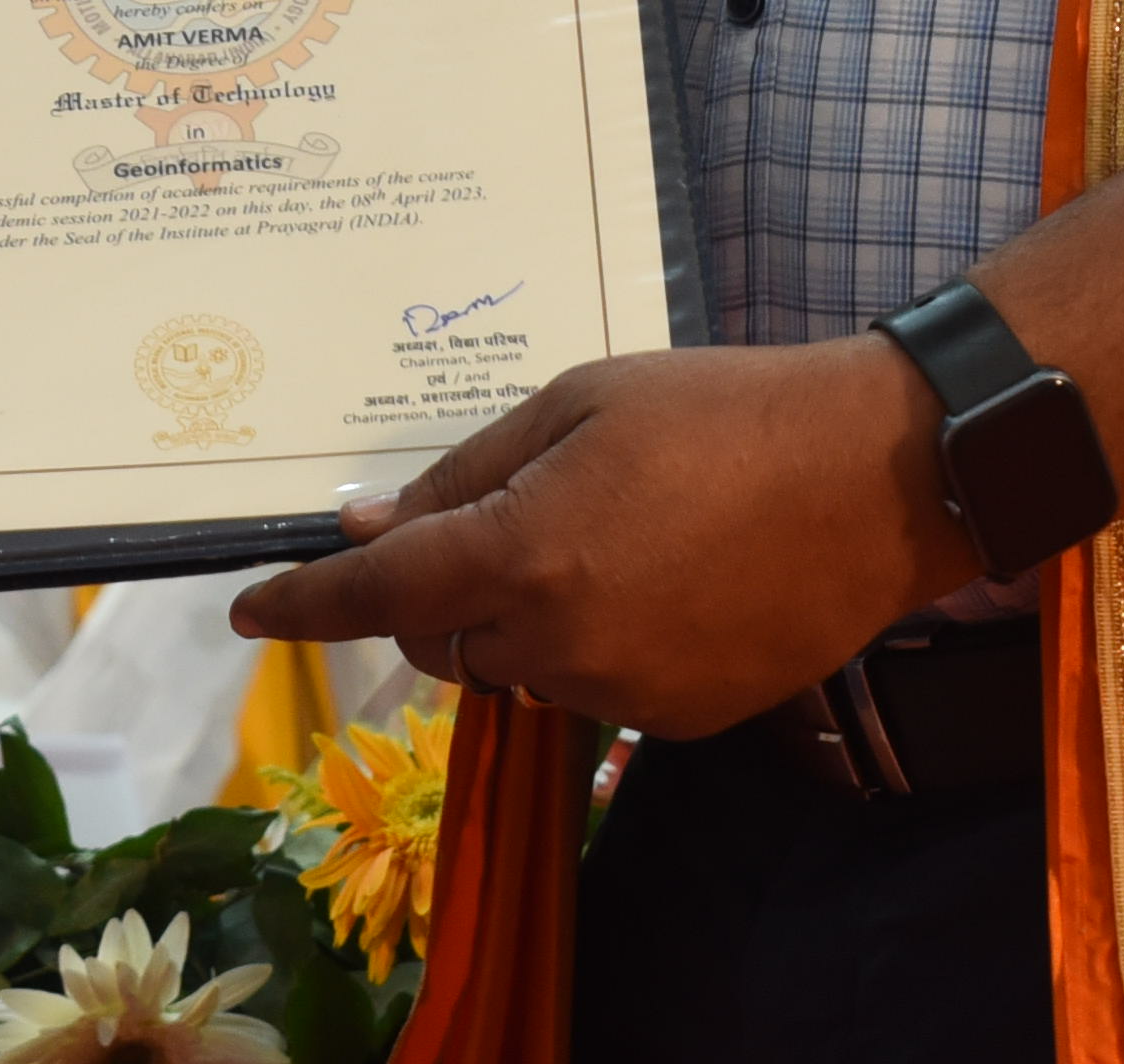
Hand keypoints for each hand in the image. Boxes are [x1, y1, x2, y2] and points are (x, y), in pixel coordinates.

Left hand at [221, 336, 967, 737]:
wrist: (877, 475)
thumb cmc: (723, 409)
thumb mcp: (583, 402)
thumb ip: (467, 472)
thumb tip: (370, 525)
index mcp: (522, 554)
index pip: (377, 598)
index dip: (302, 604)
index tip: (245, 612)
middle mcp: (557, 644)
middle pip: (443, 642)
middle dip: (443, 591)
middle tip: (508, 514)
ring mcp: (621, 694)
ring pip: (518, 668)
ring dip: (522, 617)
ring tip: (610, 534)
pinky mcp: (677, 720)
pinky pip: (593, 689)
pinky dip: (595, 643)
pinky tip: (663, 578)